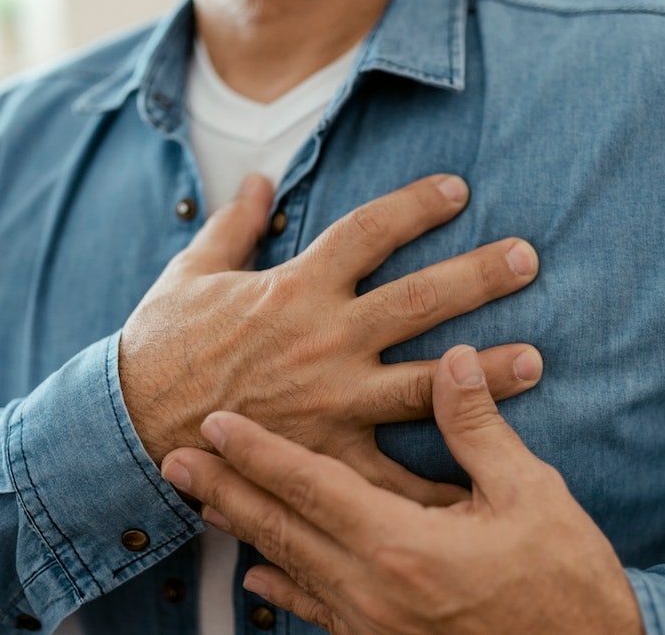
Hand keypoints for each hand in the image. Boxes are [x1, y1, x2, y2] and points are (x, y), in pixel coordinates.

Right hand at [120, 173, 541, 503]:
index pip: (369, 230)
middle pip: (418, 299)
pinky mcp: (325, 452)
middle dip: (478, 277)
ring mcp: (331, 398)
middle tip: (528, 260)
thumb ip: (234, 224)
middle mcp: (325, 338)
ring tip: (534, 363)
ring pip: (423, 381)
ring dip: (482, 374)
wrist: (130, 423)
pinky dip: (432, 484)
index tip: (457, 190)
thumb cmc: (160, 344)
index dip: (416, 205)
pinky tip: (476, 486)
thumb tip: (259, 179)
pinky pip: (390, 473)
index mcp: (296, 287)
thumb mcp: (192, 272)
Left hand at [160, 345, 643, 634]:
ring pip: (290, 570)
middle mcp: (373, 589)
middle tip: (173, 461)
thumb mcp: (531, 495)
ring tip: (202, 504)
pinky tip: (261, 576)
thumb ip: (478, 427)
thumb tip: (453, 359)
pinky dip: (283, 590)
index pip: (311, 486)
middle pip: (280, 529)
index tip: (216, 423)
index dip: (259, 452)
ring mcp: (373, 626)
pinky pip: (317, 613)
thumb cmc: (565, 582)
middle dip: (224, 491)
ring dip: (243, 532)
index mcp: (402, 544)